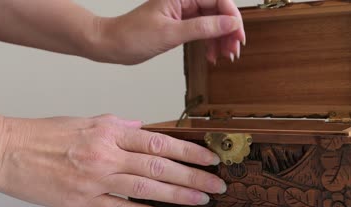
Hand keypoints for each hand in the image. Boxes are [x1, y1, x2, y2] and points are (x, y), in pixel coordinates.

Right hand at [0, 114, 224, 206]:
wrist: (8, 151)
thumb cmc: (44, 135)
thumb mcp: (86, 120)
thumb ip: (117, 124)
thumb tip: (142, 127)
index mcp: (110, 131)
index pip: (160, 140)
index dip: (190, 150)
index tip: (209, 157)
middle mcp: (108, 154)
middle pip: (161, 165)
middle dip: (194, 175)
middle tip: (217, 183)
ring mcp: (97, 179)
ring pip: (147, 187)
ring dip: (178, 194)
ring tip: (202, 199)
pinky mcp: (84, 200)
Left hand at [89, 0, 245, 64]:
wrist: (112, 45)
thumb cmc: (132, 35)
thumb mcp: (171, 33)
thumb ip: (203, 27)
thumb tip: (229, 23)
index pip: (217, 0)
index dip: (231, 17)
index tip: (238, 35)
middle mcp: (183, 1)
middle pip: (217, 11)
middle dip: (228, 30)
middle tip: (234, 50)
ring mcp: (182, 13)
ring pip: (212, 22)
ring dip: (221, 39)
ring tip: (225, 56)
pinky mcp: (179, 25)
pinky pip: (202, 31)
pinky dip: (209, 43)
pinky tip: (212, 56)